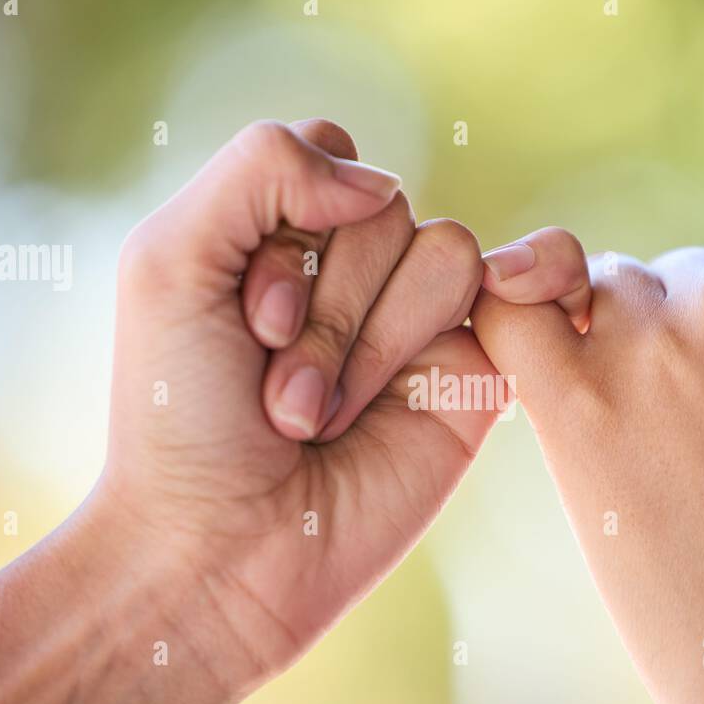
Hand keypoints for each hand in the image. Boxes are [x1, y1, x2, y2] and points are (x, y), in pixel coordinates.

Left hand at [99, 118, 504, 684]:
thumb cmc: (181, 415)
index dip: (288, 231)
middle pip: (383, 208)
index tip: (243, 323)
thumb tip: (382, 183)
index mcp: (281, 235)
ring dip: (370, 342)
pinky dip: (532, 281)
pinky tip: (477, 331)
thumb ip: (263, 164)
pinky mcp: (475, 377)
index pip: (326, 154)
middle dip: (322, 306)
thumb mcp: (171, 256)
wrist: (222, 549)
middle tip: (277, 395)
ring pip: (445, 249)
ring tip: (322, 421)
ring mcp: (417, 324)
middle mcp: (354, 273)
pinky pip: (525, 291)